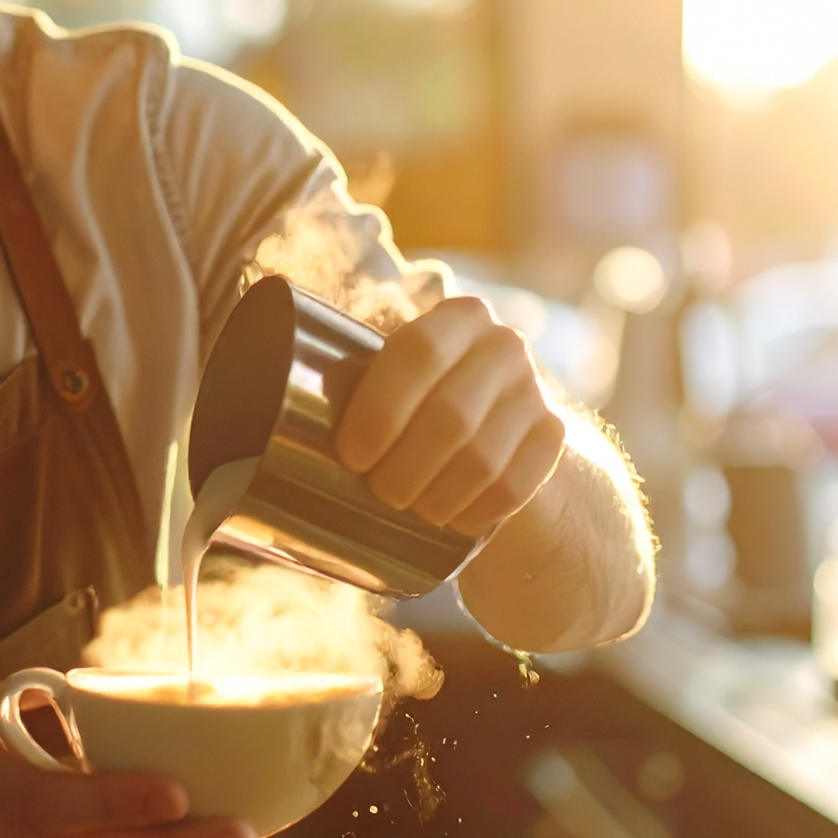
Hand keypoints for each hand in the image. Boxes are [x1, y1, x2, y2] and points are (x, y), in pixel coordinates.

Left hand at [334, 295, 566, 531]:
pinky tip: (452, 520)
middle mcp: (503, 344)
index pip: (417, 351)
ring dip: (438, 497)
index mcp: (456, 318)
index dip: (381, 407)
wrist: (500, 426)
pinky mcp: (554, 437)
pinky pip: (514, 487)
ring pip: (482, 460)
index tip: (352, 455)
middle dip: (405, 467)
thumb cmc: (419, 400)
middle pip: (451, 417)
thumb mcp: (392, 375)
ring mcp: (536, 391)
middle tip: (380, 492)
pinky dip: (476, 511)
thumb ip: (354, 379)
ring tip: (412, 510)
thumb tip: (283, 402)